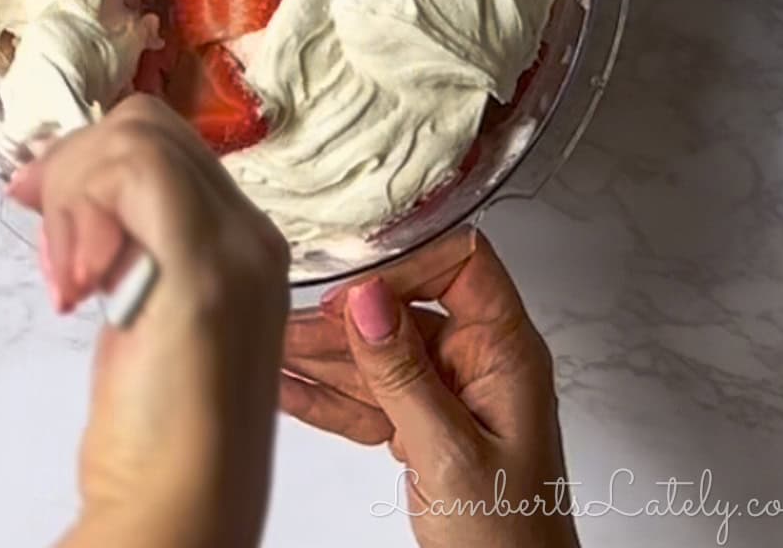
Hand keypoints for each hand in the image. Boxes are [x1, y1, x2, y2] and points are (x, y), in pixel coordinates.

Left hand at [8, 96, 289, 547]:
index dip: (91, 155)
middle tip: (35, 224)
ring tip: (62, 274)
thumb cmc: (158, 428)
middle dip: (74, 164)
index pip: (167, 143)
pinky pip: (135, 176)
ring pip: (137, 141)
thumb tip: (77, 194)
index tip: (33, 196)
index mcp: (243, 238)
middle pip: (148, 128)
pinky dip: (81, 208)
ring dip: (71, 191)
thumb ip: (132, 246)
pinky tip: (72, 282)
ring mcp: (235, 248)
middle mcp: (251, 232)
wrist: (184, 512)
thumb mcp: (144, 310)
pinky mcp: (204, 272)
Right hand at [282, 229, 578, 547]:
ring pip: (377, 355)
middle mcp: (477, 361)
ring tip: (271, 347)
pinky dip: (327, 396)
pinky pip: (369, 396)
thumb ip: (404, 374)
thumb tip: (368, 299)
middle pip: (404, 310)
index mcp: (505, 351)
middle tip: (287, 319)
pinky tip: (288, 385)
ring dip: (322, 357)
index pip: (461, 263)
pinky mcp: (423, 424)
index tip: (354, 284)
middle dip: (343, 318)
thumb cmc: (512, 541)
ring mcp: (448, 392)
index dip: (407, 262)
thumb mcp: (450, 452)